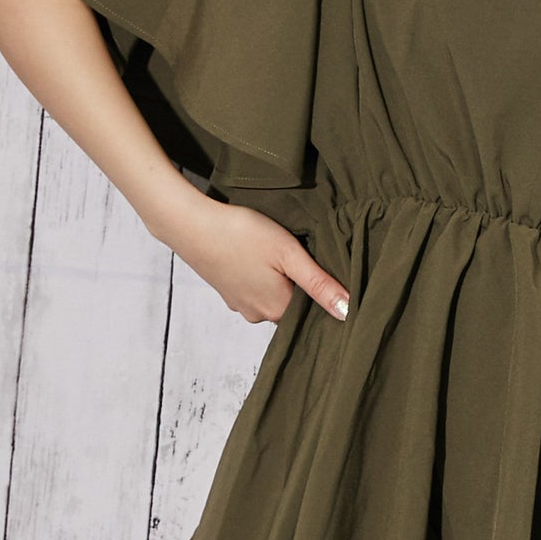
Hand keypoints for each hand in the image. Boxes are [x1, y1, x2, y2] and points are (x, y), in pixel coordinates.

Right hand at [159, 194, 349, 323]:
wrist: (191, 224)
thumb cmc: (242, 234)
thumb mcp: (290, 254)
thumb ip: (319, 284)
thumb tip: (348, 311)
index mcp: (278, 310)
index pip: (314, 311)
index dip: (324, 292)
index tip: (329, 271)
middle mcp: (258, 315)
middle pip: (294, 305)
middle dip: (303, 286)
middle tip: (305, 256)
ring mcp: (240, 304)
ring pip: (273, 296)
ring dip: (281, 279)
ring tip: (281, 254)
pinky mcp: (228, 290)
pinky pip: (255, 288)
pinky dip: (262, 275)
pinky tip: (260, 255)